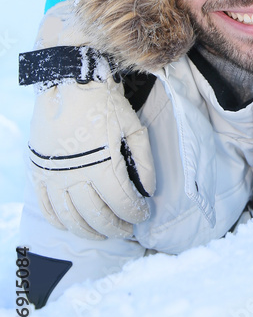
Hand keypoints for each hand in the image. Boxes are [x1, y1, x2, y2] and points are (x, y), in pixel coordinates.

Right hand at [29, 73, 155, 239]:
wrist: (70, 83)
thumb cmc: (105, 104)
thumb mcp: (133, 127)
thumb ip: (144, 161)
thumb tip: (149, 190)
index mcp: (102, 165)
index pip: (122, 203)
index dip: (134, 214)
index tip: (142, 215)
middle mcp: (75, 175)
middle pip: (97, 216)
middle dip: (115, 227)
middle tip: (126, 229)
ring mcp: (54, 176)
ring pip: (71, 218)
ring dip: (89, 231)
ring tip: (102, 233)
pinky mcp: (39, 172)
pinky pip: (47, 208)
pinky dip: (60, 222)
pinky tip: (73, 225)